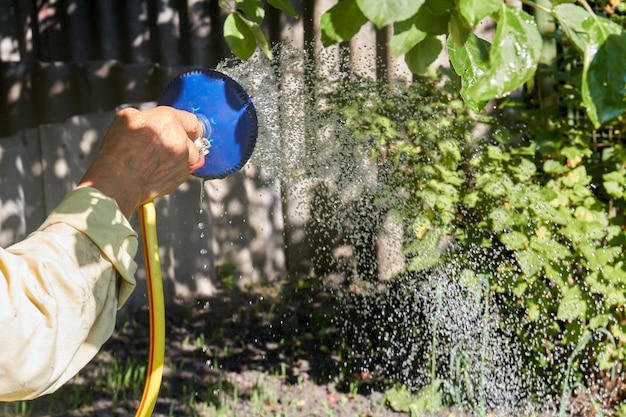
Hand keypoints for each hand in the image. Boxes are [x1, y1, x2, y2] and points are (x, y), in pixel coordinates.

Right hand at [78, 106, 202, 217]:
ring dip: (181, 157)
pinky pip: (184, 171)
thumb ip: (146, 116)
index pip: (191, 120)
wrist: (119, 179)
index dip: (187, 125)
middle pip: (192, 139)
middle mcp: (179, 139)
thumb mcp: (127, 118)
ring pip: (191, 156)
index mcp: (168, 120)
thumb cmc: (120, 151)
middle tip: (165, 146)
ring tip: (160, 160)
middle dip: (182, 142)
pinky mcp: (181, 176)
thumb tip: (150, 120)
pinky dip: (175, 170)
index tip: (187, 129)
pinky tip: (159, 170)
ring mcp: (183, 159)